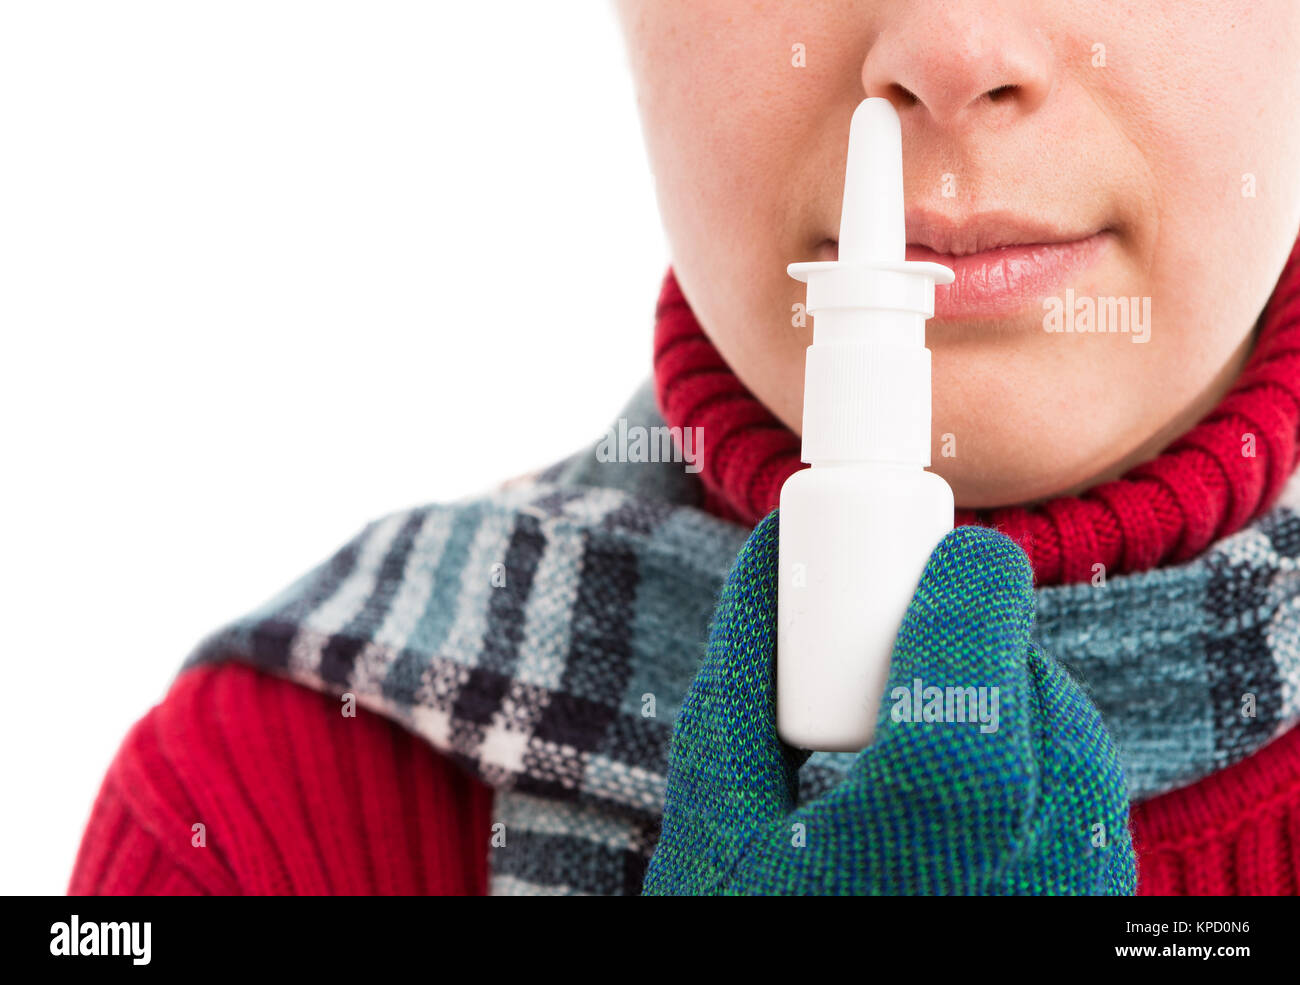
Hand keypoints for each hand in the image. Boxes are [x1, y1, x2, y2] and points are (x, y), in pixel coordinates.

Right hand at [643, 510, 1136, 894]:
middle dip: (976, 641)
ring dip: (1007, 704)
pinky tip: (957, 801)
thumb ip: (739, 677)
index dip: (967, 584)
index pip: (983, 663)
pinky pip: (1089, 811)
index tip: (943, 551)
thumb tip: (772, 554)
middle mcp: (1036, 879)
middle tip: (907, 634)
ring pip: (1076, 751)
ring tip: (916, 737)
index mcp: (928, 840)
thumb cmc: (747, 942)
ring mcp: (1077, 910)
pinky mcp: (1095, 927)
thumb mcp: (709, 824)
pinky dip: (1035, 772)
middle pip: (1036, 700)